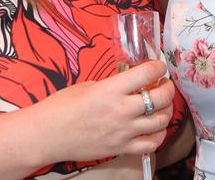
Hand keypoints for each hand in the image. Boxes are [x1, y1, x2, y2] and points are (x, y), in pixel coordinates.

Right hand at [32, 59, 175, 165]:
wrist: (47, 135)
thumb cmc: (62, 106)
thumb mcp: (89, 85)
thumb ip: (113, 84)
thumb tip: (131, 81)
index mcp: (111, 89)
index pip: (147, 73)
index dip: (158, 66)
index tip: (158, 66)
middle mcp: (121, 111)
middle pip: (160, 98)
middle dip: (168, 88)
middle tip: (164, 84)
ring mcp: (123, 132)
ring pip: (160, 121)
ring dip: (166, 110)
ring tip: (162, 104)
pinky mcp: (120, 148)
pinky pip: (150, 144)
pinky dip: (158, 135)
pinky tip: (155, 127)